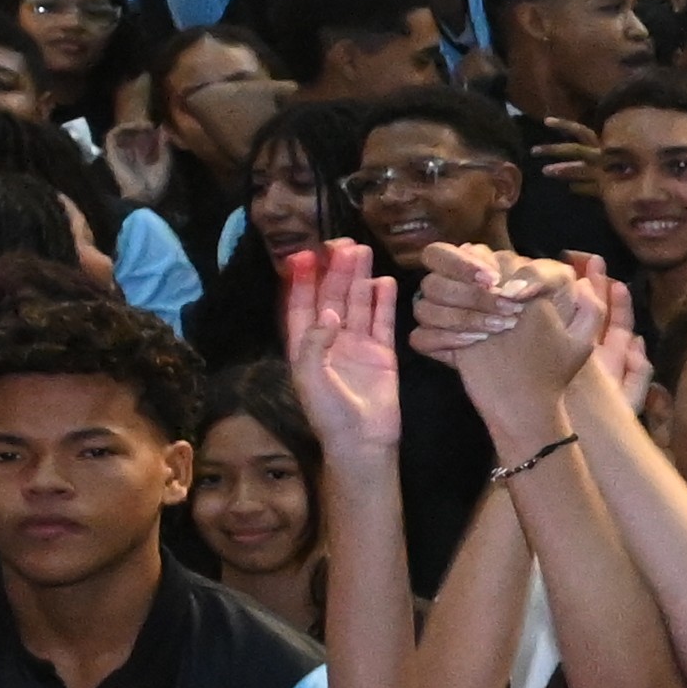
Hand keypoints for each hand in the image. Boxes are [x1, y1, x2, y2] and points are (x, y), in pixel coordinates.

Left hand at [277, 242, 406, 461]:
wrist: (363, 442)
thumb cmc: (329, 414)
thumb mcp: (311, 380)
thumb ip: (315, 345)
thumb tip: (329, 313)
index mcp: (306, 348)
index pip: (302, 307)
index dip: (302, 282)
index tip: (304, 256)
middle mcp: (331, 341)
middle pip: (332, 299)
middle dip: (335, 272)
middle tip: (342, 245)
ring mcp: (358, 346)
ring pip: (357, 305)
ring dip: (359, 279)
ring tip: (363, 252)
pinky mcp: (383, 354)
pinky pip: (383, 322)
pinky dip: (383, 302)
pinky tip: (384, 282)